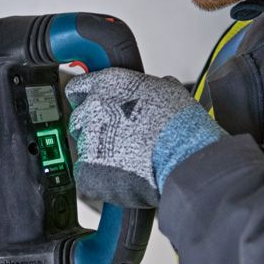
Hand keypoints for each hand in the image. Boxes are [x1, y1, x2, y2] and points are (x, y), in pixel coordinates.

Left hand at [65, 68, 225, 207]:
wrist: (184, 156)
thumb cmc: (181, 126)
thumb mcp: (169, 91)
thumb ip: (150, 88)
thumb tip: (158, 87)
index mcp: (108, 85)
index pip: (78, 88)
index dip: (86, 100)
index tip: (92, 107)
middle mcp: (92, 108)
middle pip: (78, 120)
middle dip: (94, 130)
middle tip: (118, 139)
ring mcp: (87, 138)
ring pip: (84, 148)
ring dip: (100, 154)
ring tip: (129, 159)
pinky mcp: (87, 168)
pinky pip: (86, 174)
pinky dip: (100, 178)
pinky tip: (122, 175)